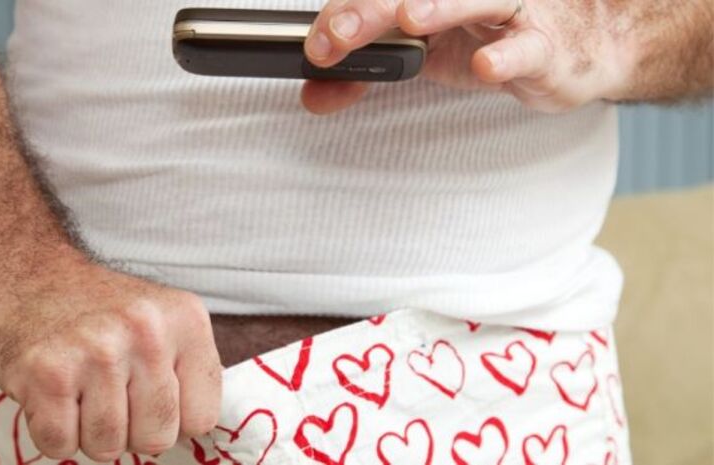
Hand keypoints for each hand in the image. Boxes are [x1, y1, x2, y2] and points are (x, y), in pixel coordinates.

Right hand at [0, 253, 221, 460]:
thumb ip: (188, 373)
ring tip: (81, 389)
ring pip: (108, 446)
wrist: (30, 276)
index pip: (202, 418)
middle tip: (111, 394)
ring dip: (89, 432)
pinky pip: (60, 444)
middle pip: (157, 437)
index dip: (174, 421)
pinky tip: (55, 394)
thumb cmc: (102, 314)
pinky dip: (53, 433)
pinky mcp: (49, 372)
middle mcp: (148, 332)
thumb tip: (194, 433)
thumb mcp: (165, 324)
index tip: (151, 400)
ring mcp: (98, 351)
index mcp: (187, 321)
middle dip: (132, 432)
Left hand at [302, 0, 630, 112]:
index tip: (317, 47)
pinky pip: (527, 47)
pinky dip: (506, 55)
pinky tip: (485, 66)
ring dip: (440, 7)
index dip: (344, 16)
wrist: (576, 49)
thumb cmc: (496, 38)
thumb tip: (313, 95)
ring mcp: (511, 11)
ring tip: (408, 19)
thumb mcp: (425, 54)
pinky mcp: (545, 44)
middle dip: (372, 10)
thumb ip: (369, 75)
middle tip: (337, 35)